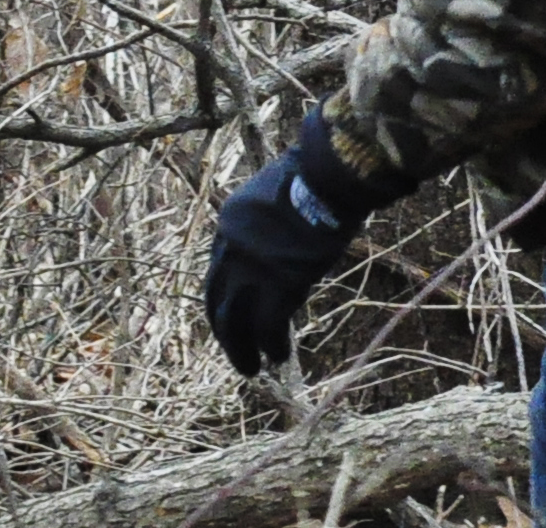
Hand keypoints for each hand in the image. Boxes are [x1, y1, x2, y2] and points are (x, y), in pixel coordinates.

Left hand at [203, 150, 358, 377]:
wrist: (329, 177)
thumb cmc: (314, 179)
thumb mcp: (273, 197)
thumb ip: (267, 225)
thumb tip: (278, 242)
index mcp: (227, 224)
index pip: (217, 272)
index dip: (226, 298)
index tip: (235, 315)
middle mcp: (229, 248)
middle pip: (217, 301)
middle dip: (224, 332)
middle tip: (237, 353)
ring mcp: (251, 268)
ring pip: (234, 322)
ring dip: (240, 349)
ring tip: (251, 369)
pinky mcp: (278, 283)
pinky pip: (268, 326)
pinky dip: (272, 345)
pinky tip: (279, 357)